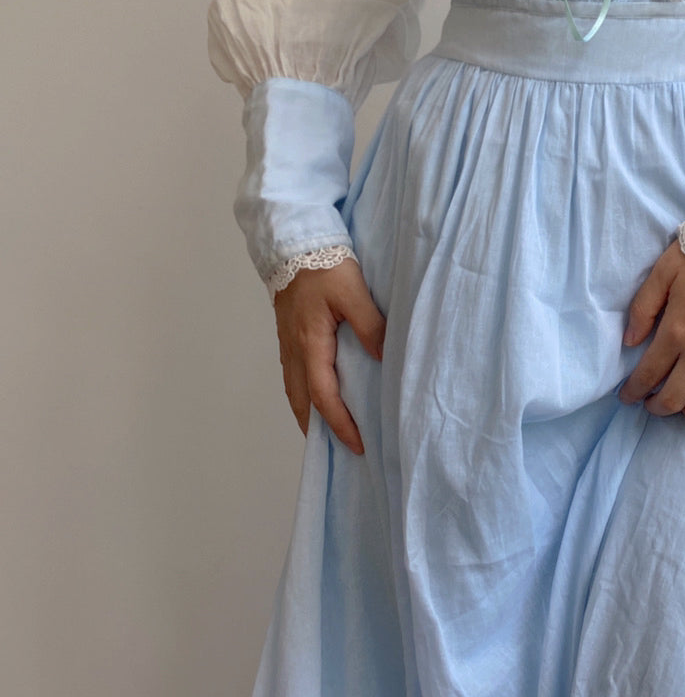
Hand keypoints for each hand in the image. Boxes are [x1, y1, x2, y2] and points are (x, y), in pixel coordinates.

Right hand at [272, 257, 385, 454]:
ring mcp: (287, 345)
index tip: (358, 445)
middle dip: (318, 430)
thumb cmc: (324, 266)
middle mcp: (294, 351)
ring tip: (325, 434)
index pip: (324, 397)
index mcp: (311, 344)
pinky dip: (302, 396)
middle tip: (337, 453)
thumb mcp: (353, 292)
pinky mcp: (287, 336)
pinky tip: (315, 398)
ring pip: (294, 391)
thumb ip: (371, 326)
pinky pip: (293, 377)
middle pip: (301, 403)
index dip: (340, 425)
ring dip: (308, 415)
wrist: (293, 243)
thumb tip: (384, 358)